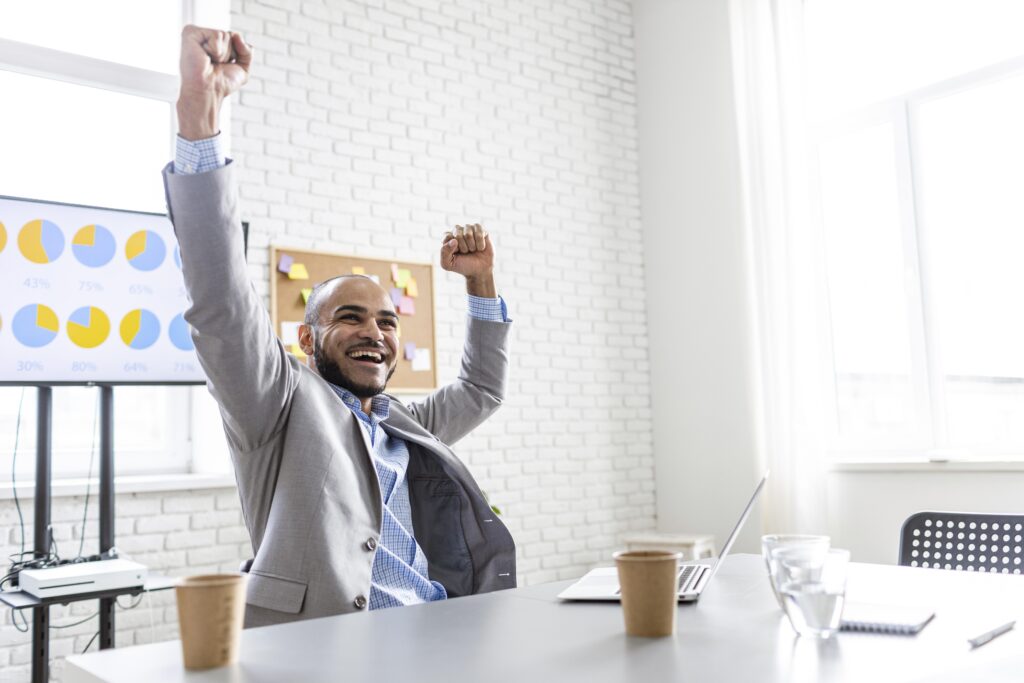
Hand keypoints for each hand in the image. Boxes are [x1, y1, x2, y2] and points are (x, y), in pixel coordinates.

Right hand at [177, 25, 251, 140]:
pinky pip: (216, 34)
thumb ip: (247, 51)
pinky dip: (216, 49)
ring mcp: (197, 34)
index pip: (236, 37)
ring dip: (222, 54)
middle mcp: (204, 37)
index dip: (235, 54)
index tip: (222, 66)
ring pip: (225, 34)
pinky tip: (204, 56)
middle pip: (231, 35)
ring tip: (209, 61)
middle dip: (229, 54)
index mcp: (214, 43)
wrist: (208, 91)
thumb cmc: (221, 83)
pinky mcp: (190, 33)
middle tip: (215, 64)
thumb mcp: (242, 68)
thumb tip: (236, 34)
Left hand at [441, 224, 495, 297]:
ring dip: (472, 245)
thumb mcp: (448, 264)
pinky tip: (480, 247)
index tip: (457, 253)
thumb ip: (444, 253)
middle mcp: (458, 230)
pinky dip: (480, 242)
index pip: (447, 236)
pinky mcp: (481, 230)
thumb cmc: (462, 266)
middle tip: (466, 252)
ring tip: (473, 250)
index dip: (453, 248)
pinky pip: (479, 231)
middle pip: (458, 234)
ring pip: (468, 233)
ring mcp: (469, 229)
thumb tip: (454, 240)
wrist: (479, 271)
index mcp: (448, 237)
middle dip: (463, 247)